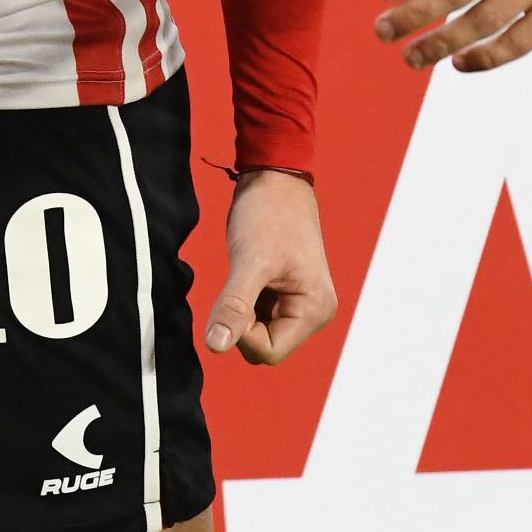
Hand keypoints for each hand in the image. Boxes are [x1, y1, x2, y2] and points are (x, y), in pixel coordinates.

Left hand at [204, 169, 336, 364]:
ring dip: (243, 311)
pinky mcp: (286, 295)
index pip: (268, 352)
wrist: (275, 179)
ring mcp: (301, 305)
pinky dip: (245, 303)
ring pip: (259, 333)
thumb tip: (216, 346)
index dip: (242, 333)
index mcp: (315, 310)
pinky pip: (258, 317)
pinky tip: (248, 274)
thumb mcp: (249, 261)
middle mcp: (314, 313)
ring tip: (247, 273)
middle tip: (241, 281)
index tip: (236, 294)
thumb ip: (234, 307)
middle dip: (243, 323)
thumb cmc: (269, 215)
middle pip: (264, 347)